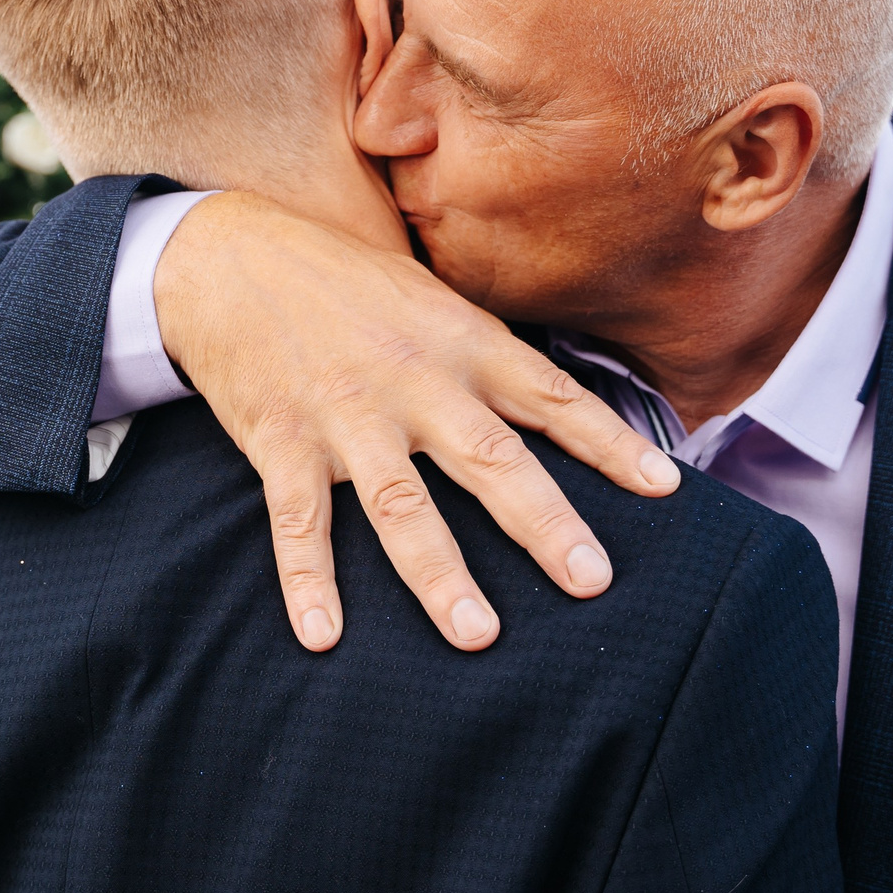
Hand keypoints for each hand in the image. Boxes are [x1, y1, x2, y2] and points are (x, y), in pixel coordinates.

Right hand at [155, 189, 682, 651]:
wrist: (228, 255)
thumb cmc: (342, 285)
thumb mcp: (429, 302)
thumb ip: (487, 357)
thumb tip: (558, 410)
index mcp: (460, 341)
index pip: (550, 395)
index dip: (609, 441)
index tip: (664, 487)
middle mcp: (413, 379)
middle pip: (490, 459)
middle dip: (543, 523)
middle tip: (591, 580)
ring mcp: (345, 413)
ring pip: (400, 503)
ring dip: (438, 573)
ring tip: (477, 634)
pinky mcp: (281, 438)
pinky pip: (298, 520)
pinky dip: (308, 579)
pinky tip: (322, 637)